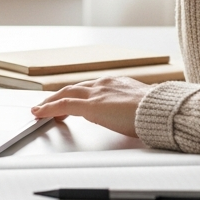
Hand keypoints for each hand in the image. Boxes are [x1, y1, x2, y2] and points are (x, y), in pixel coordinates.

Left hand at [30, 77, 152, 137]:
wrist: (160, 110)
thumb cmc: (156, 111)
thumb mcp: (142, 108)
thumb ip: (132, 109)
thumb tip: (132, 116)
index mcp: (117, 83)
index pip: (90, 88)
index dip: (78, 94)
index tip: (72, 101)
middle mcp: (104, 84)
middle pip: (74, 88)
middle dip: (59, 96)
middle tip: (48, 104)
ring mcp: (97, 94)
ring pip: (66, 94)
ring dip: (51, 102)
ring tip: (40, 109)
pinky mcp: (91, 106)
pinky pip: (63, 106)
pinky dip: (49, 109)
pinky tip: (39, 113)